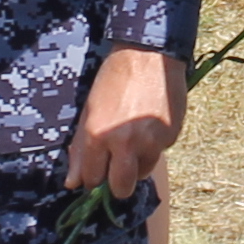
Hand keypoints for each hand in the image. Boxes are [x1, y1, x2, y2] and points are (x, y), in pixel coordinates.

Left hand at [64, 44, 188, 200]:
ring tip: (134, 137)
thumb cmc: (113, 80)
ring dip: (136, 163)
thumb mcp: (89, 112)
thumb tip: (72, 184)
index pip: (93, 179)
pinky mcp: (171, 137)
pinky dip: (153, 146)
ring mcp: (151, 142)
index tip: (97, 168)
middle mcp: (125, 143)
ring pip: (142, 172)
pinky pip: (158, 153)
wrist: (148, 55)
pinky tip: (149, 124)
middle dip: (117, 183)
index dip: (94, 176)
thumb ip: (80, 150)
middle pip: (121, 188)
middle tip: (116, 166)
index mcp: (98, 136)